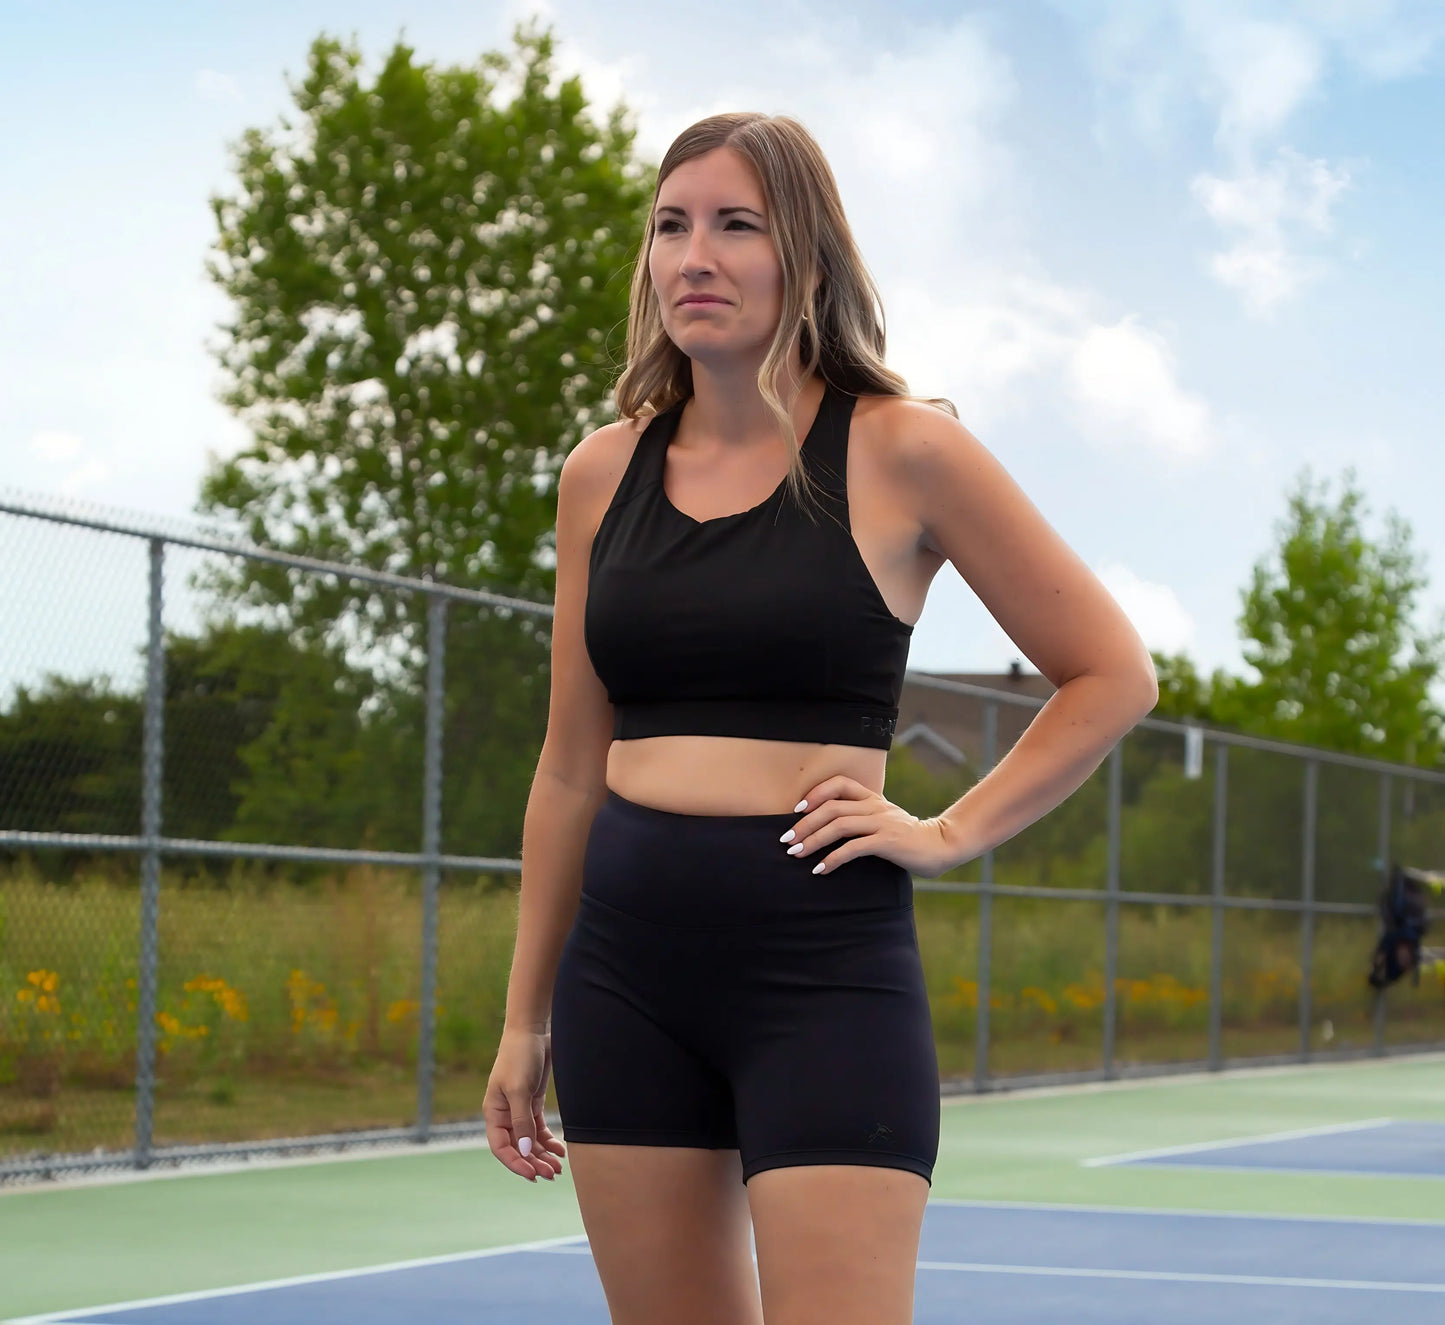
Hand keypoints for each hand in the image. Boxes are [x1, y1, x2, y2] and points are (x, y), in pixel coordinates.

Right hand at [483, 1026, 567, 1182]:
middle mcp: (505, 1115)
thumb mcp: (519, 1089)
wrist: (533, 1031)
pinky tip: (560, 1150)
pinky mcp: (534, 1102)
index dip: (515, 1163)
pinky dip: (549, 1141)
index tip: (533, 1174)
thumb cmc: (520, 1057)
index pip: (501, 1147)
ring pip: (530, 1141)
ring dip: (543, 1155)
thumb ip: (521, 1121)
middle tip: (552, 1174)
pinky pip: (540, 1129)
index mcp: (494, 1113)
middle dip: (534, 1162)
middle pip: (518, 1147)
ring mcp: (520, 1109)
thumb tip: (523, 1151)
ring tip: (558, 1168)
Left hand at [780, 774, 956, 878]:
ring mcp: (881, 822)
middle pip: (831, 807)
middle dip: (804, 823)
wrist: (941, 846)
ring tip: (797, 853)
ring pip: (839, 825)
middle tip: (786, 839)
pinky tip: (820, 869)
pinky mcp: (887, 841)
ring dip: (813, 840)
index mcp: (872, 798)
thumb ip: (862, 818)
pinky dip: (833, 859)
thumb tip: (828, 828)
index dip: (816, 793)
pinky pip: (853, 848)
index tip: (798, 809)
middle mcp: (875, 806)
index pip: (840, 784)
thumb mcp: (884, 820)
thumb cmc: (907, 837)